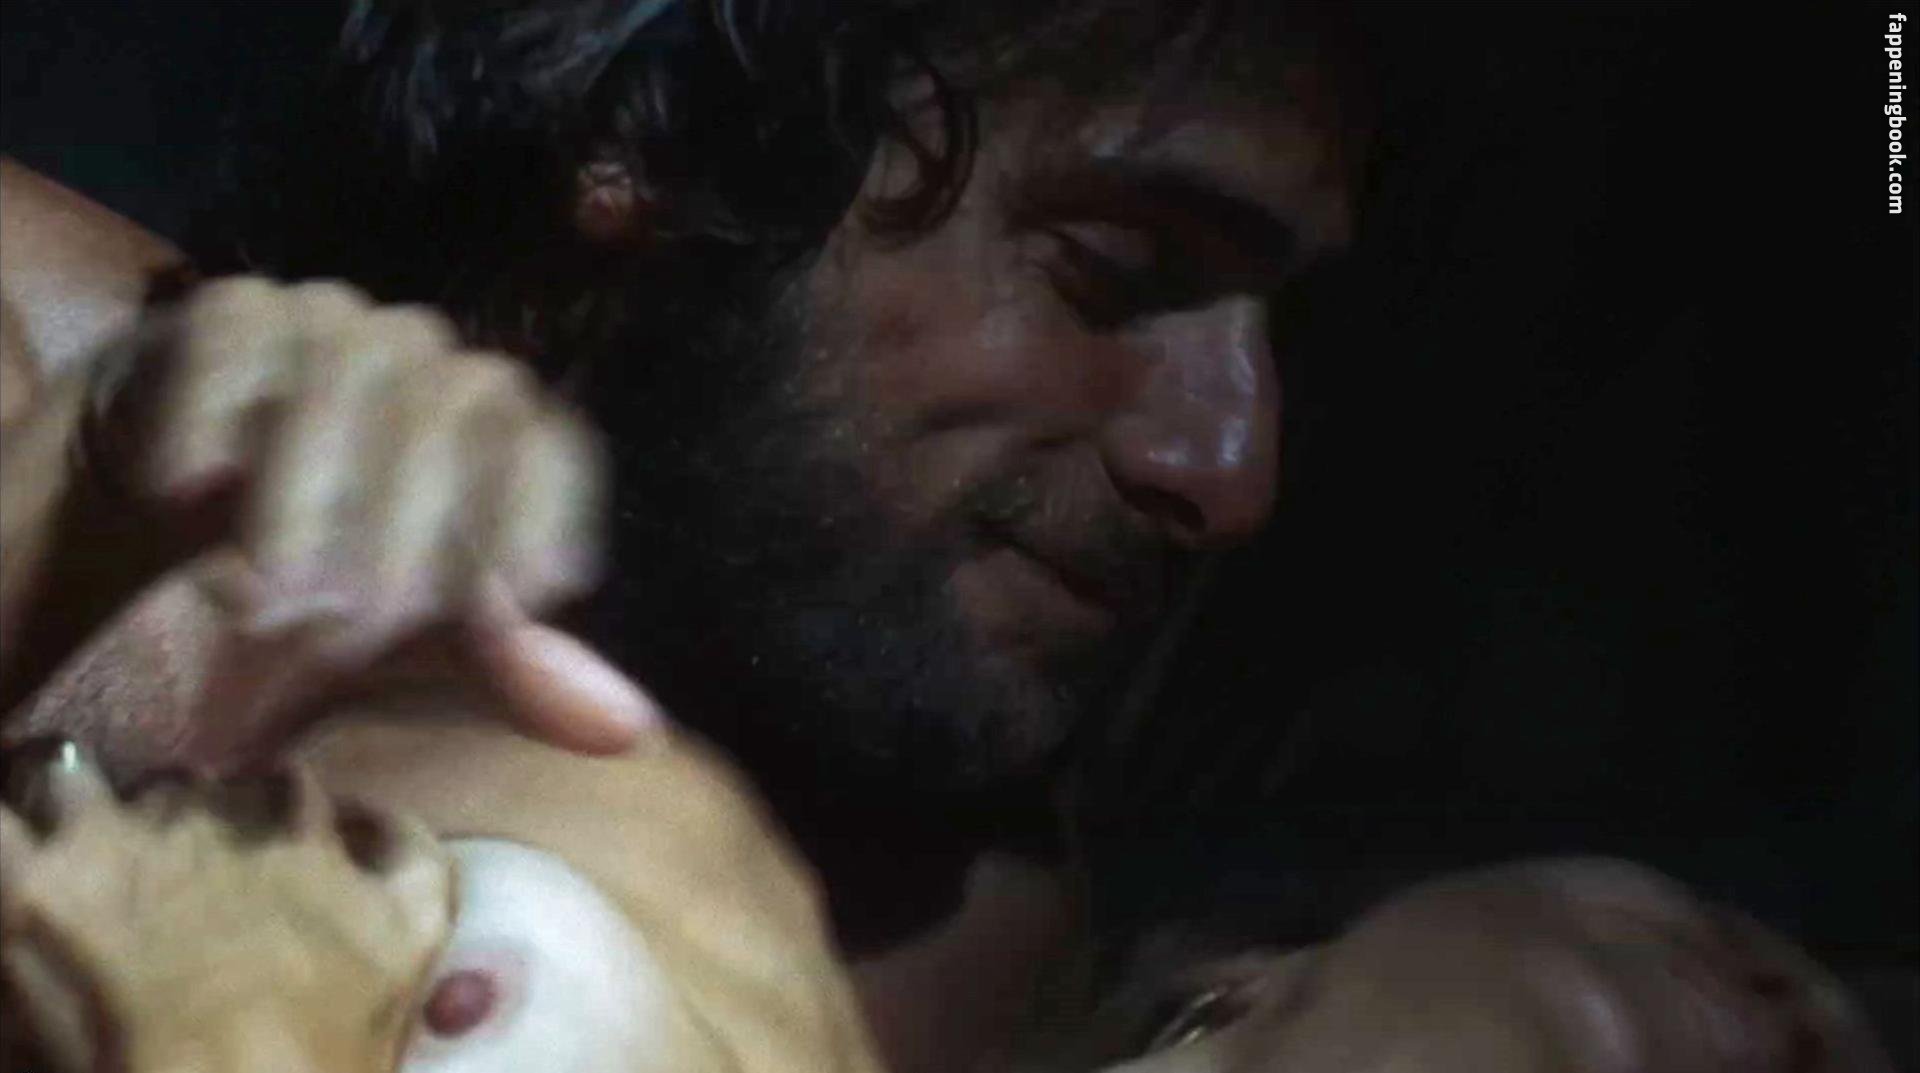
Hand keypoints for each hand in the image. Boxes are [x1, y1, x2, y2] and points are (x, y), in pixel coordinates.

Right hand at [17, 277, 650, 761]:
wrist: (185, 507)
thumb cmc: (335, 573)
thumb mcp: (422, 644)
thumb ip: (517, 676)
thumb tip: (634, 733)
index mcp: (499, 425)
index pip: (549, 444)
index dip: (542, 515)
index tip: (516, 602)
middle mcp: (429, 359)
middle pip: (450, 412)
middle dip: (405, 529)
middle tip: (350, 630)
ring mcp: (331, 320)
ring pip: (345, 375)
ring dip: (304, 494)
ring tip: (265, 603)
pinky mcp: (228, 310)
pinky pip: (233, 336)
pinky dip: (212, 417)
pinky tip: (188, 497)